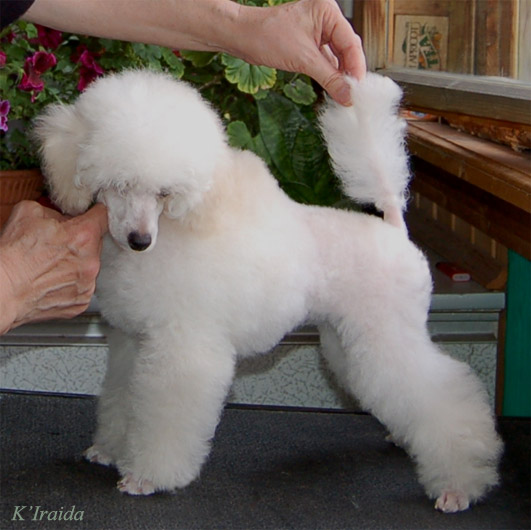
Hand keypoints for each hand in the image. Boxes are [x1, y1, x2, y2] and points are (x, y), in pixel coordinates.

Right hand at [0, 201, 107, 333]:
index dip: (96, 212)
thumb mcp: (29, 213)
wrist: (3, 290)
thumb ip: (56, 210)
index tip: (94, 214)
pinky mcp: (82, 302)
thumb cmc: (12, 255)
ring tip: (52, 265)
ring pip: (90, 266)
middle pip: (96, 243)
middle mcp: (91, 262)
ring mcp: (88, 284)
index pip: (103, 216)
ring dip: (77, 263)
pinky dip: (72, 282)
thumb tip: (66, 214)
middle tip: (58, 244)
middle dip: (80, 241)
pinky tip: (53, 279)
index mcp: (83, 236)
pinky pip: (83, 286)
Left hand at [234, 0, 365, 104]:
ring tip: (345, 95)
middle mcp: (326, 18)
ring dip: (340, 76)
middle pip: (347, 49)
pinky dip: (330, 74)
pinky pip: (326, 60)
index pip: (351, 42)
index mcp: (328, 11)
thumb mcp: (304, 60)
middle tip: (353, 95)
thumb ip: (329, 79)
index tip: (359, 89)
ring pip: (337, 57)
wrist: (243, 38)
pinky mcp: (310, 43)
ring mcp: (318, 31)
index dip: (356, 68)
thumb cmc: (267, 37)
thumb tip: (347, 96)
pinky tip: (334, 88)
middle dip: (349, 72)